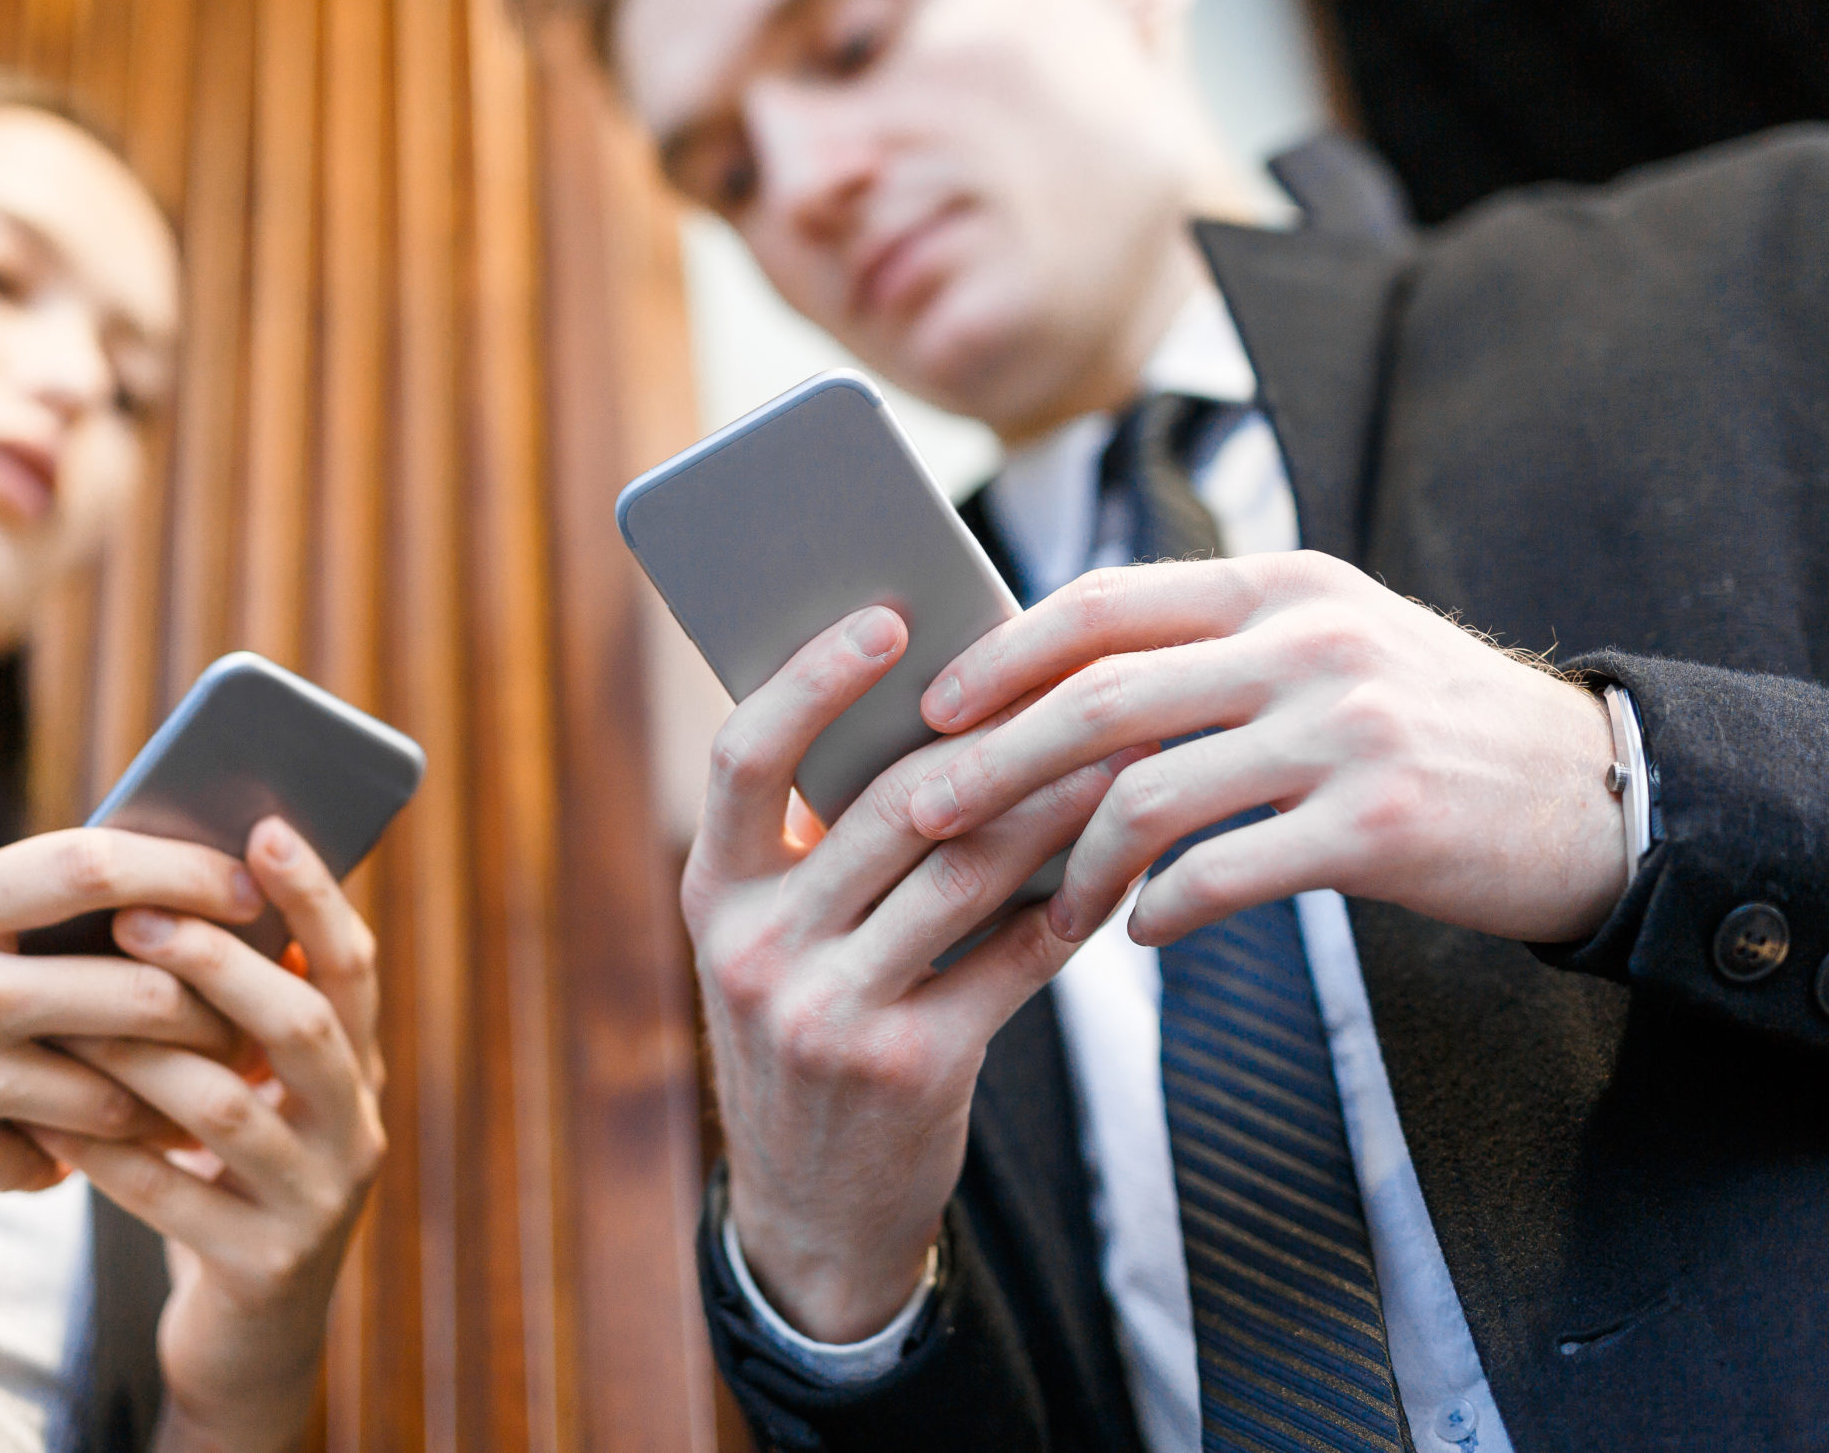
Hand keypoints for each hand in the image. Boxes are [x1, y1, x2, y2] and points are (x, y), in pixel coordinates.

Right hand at [0, 827, 261, 1325]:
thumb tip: (73, 869)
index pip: (95, 865)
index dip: (187, 865)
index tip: (246, 877)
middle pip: (139, 985)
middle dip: (215, 994)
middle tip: (261, 994)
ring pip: (117, 1086)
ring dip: (172, 1087)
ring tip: (212, 1078)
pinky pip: (53, 1158)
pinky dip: (79, 1150)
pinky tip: (91, 1139)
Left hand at [27, 818, 384, 1452]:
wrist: (253, 1332)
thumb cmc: (232, 1172)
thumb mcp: (259, 1089)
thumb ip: (236, 1009)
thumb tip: (156, 883)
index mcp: (359, 1070)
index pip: (353, 965)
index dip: (315, 894)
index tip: (264, 826)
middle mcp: (354, 1129)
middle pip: (304, 1026)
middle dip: (220, 964)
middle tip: (135, 917)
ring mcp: (315, 1202)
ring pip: (228, 1107)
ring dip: (144, 1052)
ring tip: (70, 1011)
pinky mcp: (259, 1265)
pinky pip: (169, 1196)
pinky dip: (103, 1150)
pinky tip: (44, 1115)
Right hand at [686, 607, 1140, 1343]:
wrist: (812, 1208)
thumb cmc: (806, 1026)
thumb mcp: (773, 934)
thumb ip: (821, 838)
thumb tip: (938, 703)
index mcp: (711, 892)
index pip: (744, 756)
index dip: (811, 679)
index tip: (886, 618)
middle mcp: (755, 948)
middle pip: (886, 804)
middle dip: (989, 732)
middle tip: (1063, 670)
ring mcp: (829, 1012)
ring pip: (964, 871)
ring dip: (1054, 803)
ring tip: (1117, 749)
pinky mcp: (912, 1066)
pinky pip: (1013, 956)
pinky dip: (1072, 901)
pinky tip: (1116, 861)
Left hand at [913, 551, 1629, 947]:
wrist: (1593, 790)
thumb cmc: (1423, 721)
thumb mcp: (1323, 642)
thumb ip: (1206, 644)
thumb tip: (1044, 679)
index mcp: (1278, 586)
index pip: (1102, 603)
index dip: (1001, 655)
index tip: (930, 705)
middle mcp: (1307, 643)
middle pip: (1101, 698)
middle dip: (994, 761)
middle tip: (922, 812)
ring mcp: (1346, 730)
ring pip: (1149, 793)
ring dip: (1072, 862)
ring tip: (1042, 908)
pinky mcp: (1379, 823)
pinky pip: (1226, 872)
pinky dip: (1162, 908)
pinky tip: (1138, 931)